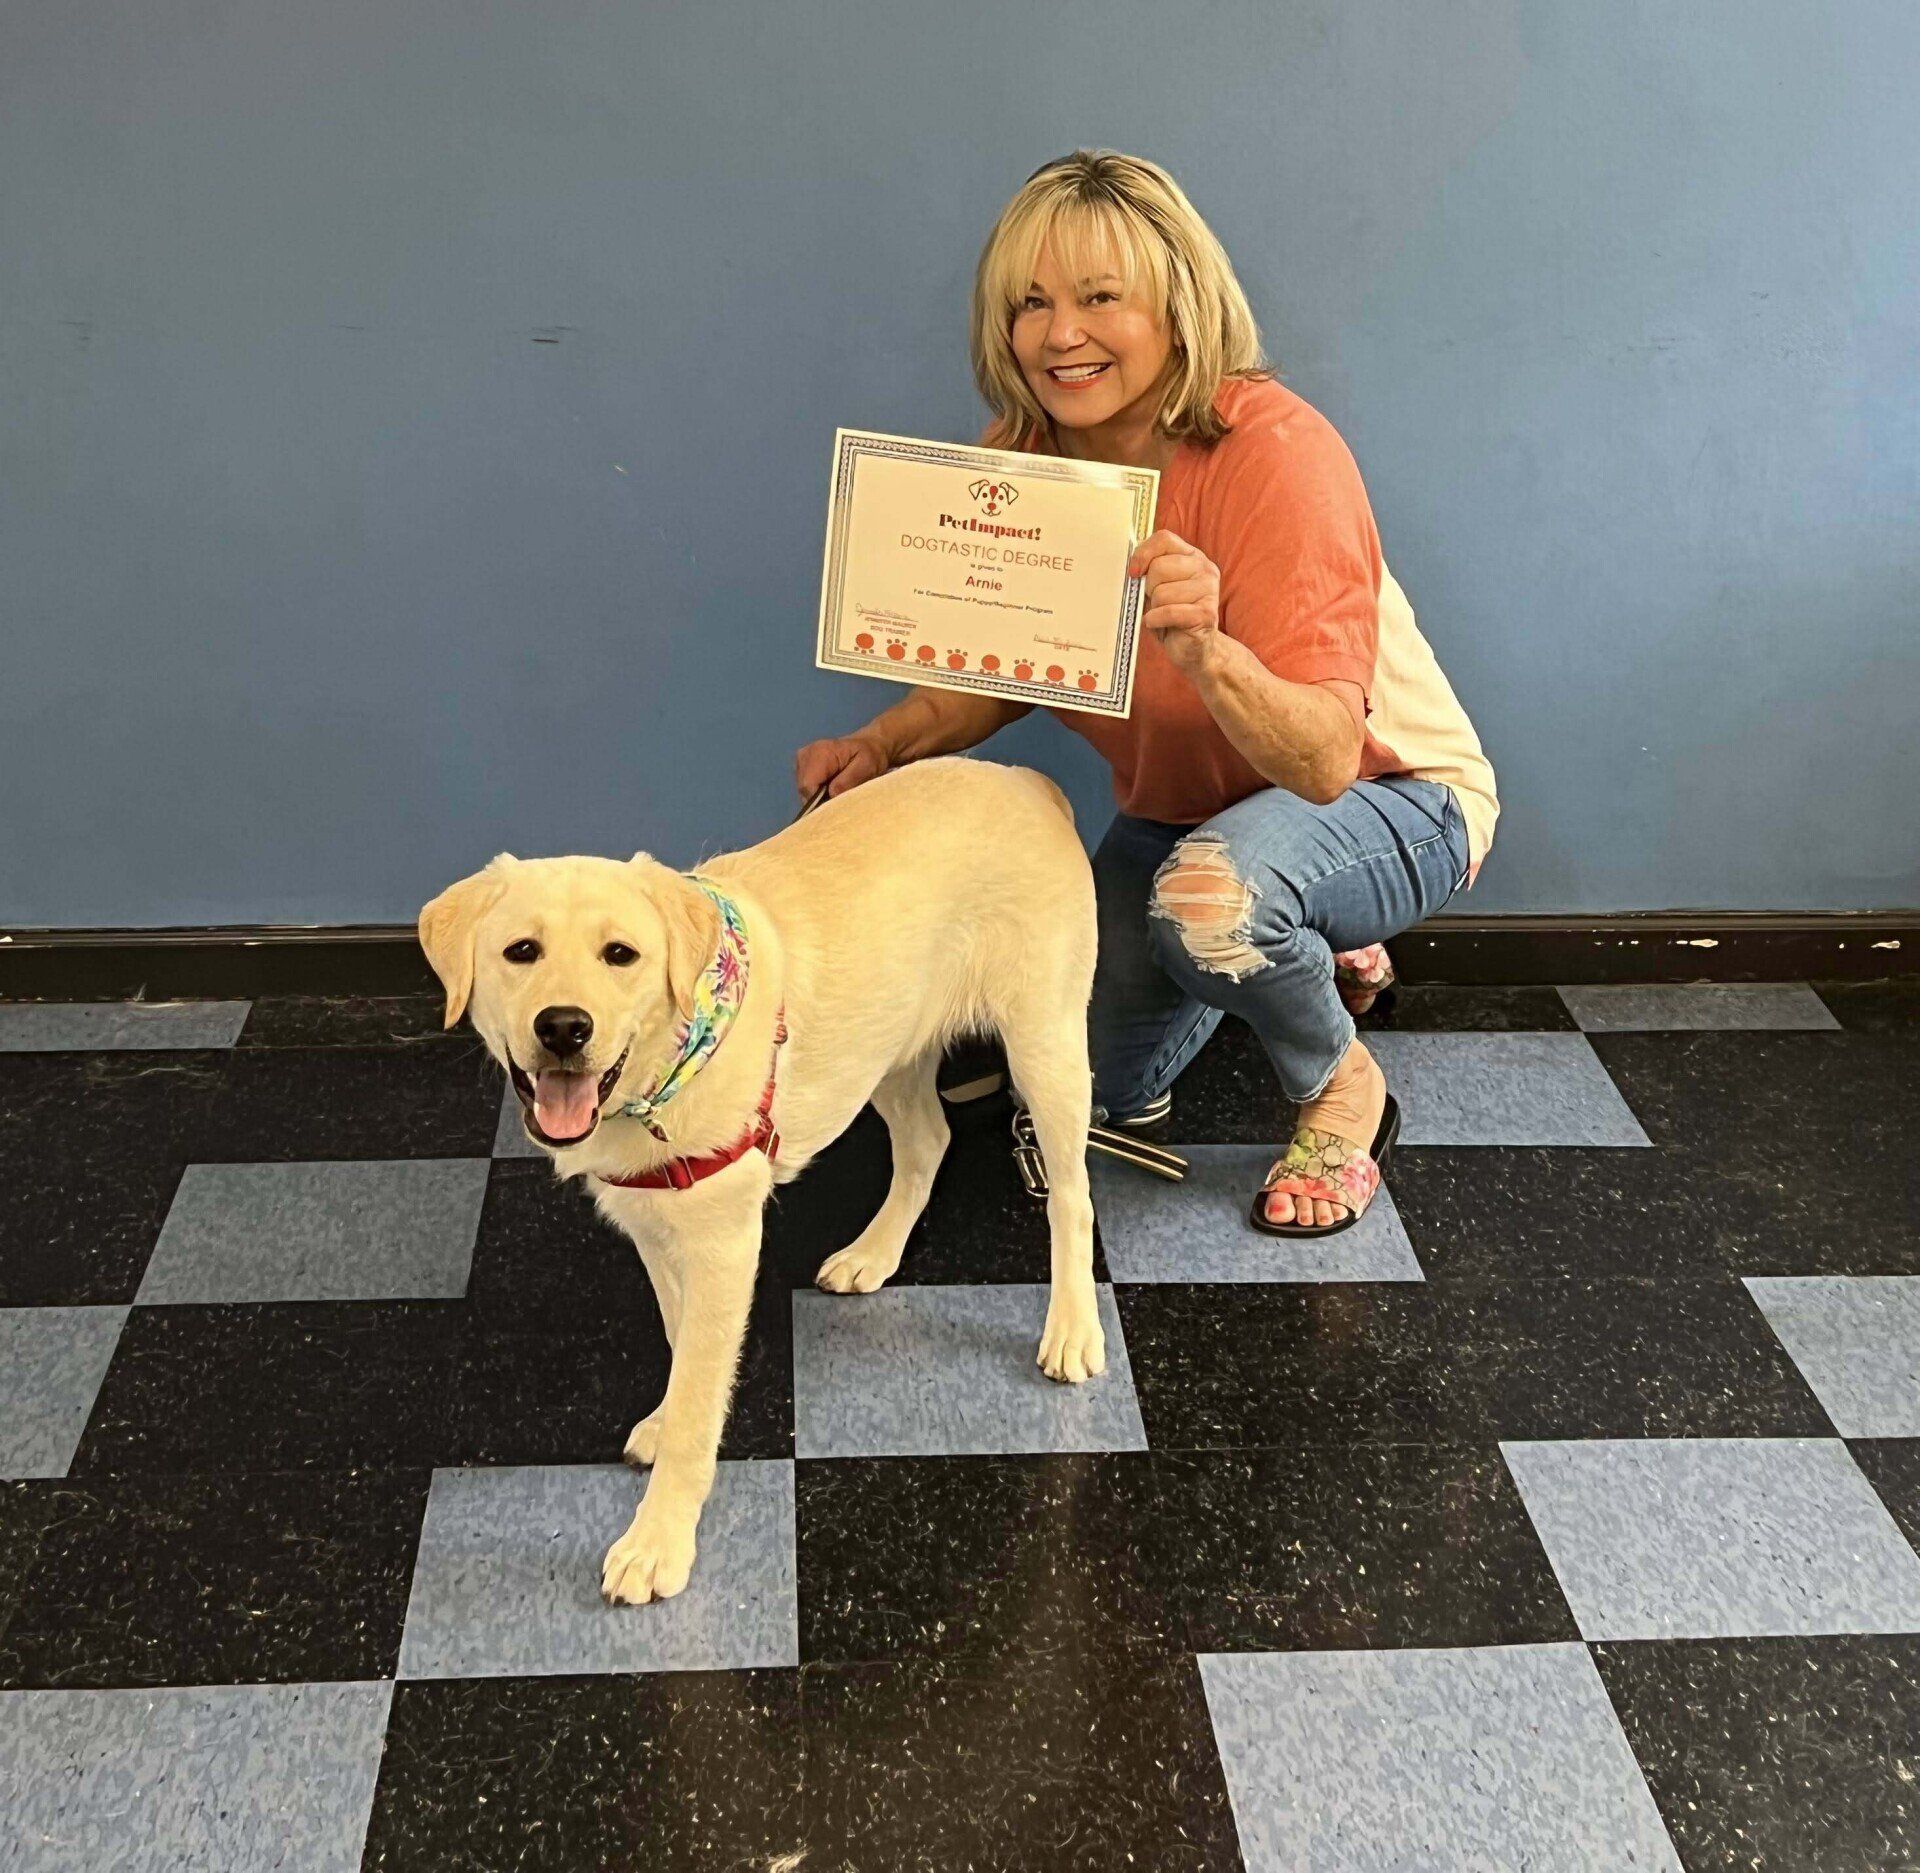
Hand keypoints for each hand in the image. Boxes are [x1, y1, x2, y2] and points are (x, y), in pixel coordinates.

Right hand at [795, 732, 889, 801]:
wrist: (868, 746)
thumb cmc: (870, 756)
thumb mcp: (866, 767)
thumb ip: (848, 781)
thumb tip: (831, 794)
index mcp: (820, 752)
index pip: (808, 785)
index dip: (819, 801)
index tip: (836, 805)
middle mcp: (805, 755)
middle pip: (804, 790)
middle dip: (820, 800)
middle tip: (840, 797)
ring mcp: (801, 761)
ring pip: (803, 792)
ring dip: (819, 797)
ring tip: (837, 791)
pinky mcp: (801, 767)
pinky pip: (805, 789)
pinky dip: (817, 793)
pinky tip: (830, 788)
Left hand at [1128, 529, 1221, 677]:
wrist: (1194, 649)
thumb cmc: (1170, 617)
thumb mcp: (1156, 588)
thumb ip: (1147, 572)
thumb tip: (1131, 568)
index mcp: (1193, 557)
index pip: (1164, 539)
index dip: (1143, 554)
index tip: (1134, 573)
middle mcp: (1205, 569)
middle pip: (1159, 567)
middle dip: (1148, 589)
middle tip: (1155, 603)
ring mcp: (1209, 591)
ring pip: (1162, 593)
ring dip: (1154, 608)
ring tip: (1162, 616)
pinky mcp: (1206, 614)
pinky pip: (1169, 612)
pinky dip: (1156, 620)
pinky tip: (1158, 624)